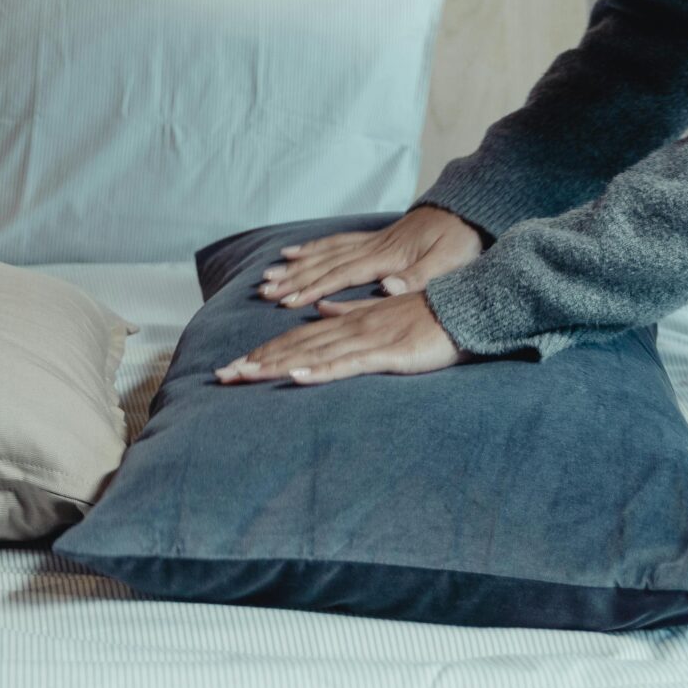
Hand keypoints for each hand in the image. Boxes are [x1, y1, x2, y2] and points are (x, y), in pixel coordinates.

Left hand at [213, 285, 472, 384]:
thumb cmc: (426, 317)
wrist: (464, 310)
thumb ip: (349, 312)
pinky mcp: (388, 353)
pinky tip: (299, 377)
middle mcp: (349, 328)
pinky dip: (322, 370)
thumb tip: (320, 309)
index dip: (265, 351)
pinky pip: (350, 363)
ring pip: (314, 354)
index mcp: (347, 322)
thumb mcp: (381, 313)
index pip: (297, 338)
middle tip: (223, 376)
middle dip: (257, 362)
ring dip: (278, 366)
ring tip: (246, 377)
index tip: (236, 365)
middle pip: (295, 346)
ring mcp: (367, 340)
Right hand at [255, 205, 488, 310]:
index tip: (288, 302)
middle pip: (326, 263)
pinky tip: (297, 252)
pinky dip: (313, 249)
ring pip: (326, 252)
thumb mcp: (450, 261)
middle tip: (265, 290)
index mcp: (388, 257)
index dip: (314, 289)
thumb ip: (419, 276)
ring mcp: (373, 242)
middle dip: (294, 278)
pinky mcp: (376, 240)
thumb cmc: (461, 240)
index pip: (343, 275)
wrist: (468, 209)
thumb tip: (387, 288)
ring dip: (297, 264)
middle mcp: (374, 248)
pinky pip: (336, 243)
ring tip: (270, 274)